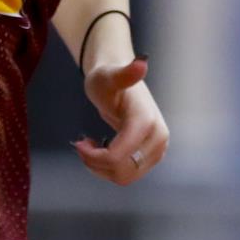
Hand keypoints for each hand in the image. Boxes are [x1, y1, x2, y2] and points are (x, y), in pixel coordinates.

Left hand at [73, 56, 168, 185]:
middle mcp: (158, 138)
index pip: (117, 157)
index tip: (80, 142)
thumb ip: (124, 74)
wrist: (120, 79)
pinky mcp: (153, 156)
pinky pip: (128, 175)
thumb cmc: (108, 77)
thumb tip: (142, 63)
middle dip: (97, 163)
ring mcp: (158, 149)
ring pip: (125, 177)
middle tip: (83, 144)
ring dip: (102, 167)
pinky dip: (110, 168)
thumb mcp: (108, 76)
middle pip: (122, 171)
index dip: (94, 156)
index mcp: (147, 122)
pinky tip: (102, 149)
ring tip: (92, 146)